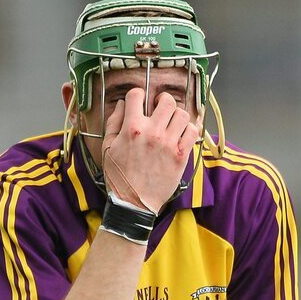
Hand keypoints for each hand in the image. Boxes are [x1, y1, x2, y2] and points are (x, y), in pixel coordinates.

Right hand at [101, 89, 199, 213]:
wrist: (134, 203)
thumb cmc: (119, 178)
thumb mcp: (107, 148)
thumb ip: (113, 123)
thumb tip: (121, 105)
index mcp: (132, 128)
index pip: (137, 95)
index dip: (138, 95)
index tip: (140, 101)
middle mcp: (152, 132)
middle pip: (166, 101)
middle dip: (163, 101)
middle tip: (161, 109)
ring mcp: (168, 144)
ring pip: (182, 114)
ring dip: (177, 116)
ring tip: (172, 124)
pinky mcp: (180, 156)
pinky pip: (193, 131)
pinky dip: (189, 130)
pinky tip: (181, 135)